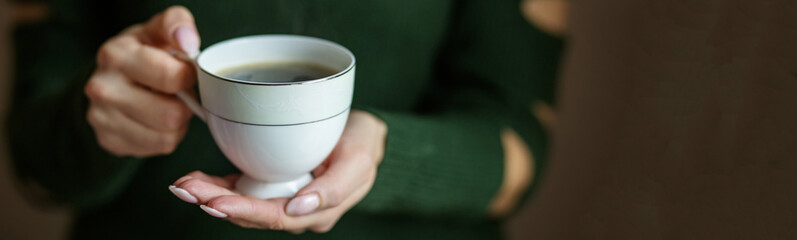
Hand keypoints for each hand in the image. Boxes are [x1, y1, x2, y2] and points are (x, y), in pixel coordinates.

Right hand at [85, 6, 199, 156]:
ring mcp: (102, 118)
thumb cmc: (143, 52)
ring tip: (167, 106)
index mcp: (116, 56)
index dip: (189, 76)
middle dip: (185, 105)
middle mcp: (103, 88)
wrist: (110, 77)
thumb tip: (187, 40)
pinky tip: (156, 121)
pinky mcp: (108, 141)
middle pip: (171, 115)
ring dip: (177, 124)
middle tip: (179, 94)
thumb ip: (176, 24)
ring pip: (166, 136)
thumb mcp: (158, 30)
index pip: (171, 77)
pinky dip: (165, 137)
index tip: (186, 72)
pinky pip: (158, 148)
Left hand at [168, 110, 386, 232]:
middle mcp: (294, 210)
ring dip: (209, 194)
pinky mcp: (271, 181)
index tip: (215, 201)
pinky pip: (240, 188)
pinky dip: (216, 183)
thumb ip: (334, 189)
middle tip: (185, 189)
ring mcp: (280, 196)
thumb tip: (297, 209)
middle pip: (250, 212)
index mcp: (316, 212)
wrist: (362, 132)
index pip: (275, 217)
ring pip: (240, 202)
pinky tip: (195, 178)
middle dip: (214, 202)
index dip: (243, 211)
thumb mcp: (359, 161)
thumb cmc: (362, 145)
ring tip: (182, 185)